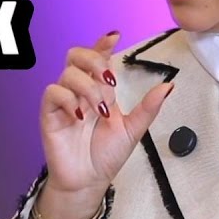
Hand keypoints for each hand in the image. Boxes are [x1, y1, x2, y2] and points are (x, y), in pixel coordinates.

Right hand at [38, 32, 173, 217]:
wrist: (89, 182)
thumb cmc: (106, 156)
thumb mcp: (133, 130)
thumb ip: (148, 108)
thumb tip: (168, 86)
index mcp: (101, 90)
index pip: (98, 58)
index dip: (103, 44)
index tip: (115, 36)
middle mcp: (81, 91)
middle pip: (77, 55)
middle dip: (94, 59)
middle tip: (109, 79)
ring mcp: (64, 101)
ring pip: (68, 72)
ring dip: (88, 87)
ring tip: (101, 110)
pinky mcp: (50, 114)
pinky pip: (52, 92)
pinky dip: (68, 99)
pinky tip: (79, 116)